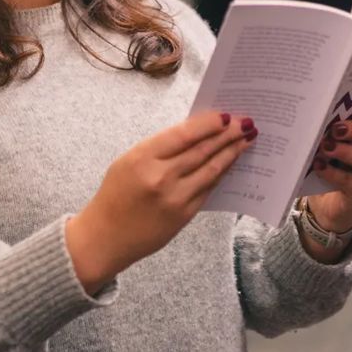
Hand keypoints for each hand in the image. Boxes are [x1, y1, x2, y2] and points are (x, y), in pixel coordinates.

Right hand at [67, 110, 256, 293]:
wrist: (107, 236)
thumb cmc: (115, 195)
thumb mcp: (127, 162)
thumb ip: (158, 149)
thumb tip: (193, 135)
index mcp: (142, 158)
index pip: (183, 135)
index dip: (207, 124)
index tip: (224, 116)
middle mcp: (160, 177)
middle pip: (202, 150)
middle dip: (226, 135)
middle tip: (244, 123)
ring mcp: (175, 197)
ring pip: (211, 169)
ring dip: (231, 153)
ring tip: (245, 141)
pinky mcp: (184, 215)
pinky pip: (208, 189)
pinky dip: (221, 174)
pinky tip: (230, 164)